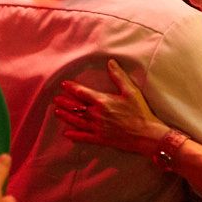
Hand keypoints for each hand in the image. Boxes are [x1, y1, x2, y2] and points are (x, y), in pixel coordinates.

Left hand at [53, 59, 168, 154]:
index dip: (72, 88)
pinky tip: (67, 134)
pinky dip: (74, 135)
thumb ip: (119, 76)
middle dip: (65, 102)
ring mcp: (97, 128)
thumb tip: (110, 62)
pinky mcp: (100, 139)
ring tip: (57, 112)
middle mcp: (96, 115)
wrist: (145, 134)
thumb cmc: (140, 111)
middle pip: (76, 107)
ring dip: (66, 116)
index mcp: (103, 102)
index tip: (64, 84)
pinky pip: (84, 137)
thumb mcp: (131, 91)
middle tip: (56, 99)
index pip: (83, 93)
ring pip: (77, 121)